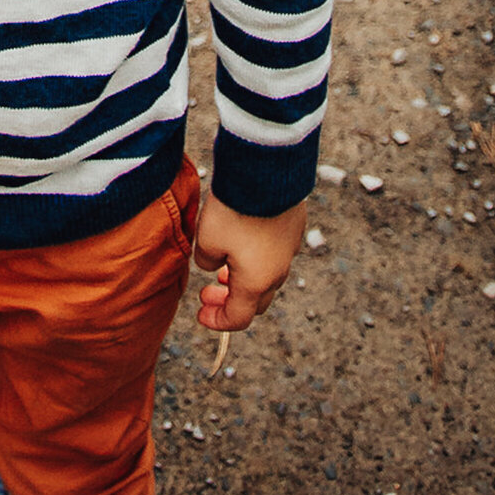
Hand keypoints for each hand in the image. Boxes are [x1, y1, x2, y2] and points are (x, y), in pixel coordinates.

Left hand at [193, 190, 305, 332]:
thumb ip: (207, 260)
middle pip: (256, 301)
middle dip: (231, 301)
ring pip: (267, 276)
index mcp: (256, 282)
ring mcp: (289, 250)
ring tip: (223, 269)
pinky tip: (242, 242)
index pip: (238, 317)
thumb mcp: (207, 239)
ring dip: (244, 279)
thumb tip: (214, 264)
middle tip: (208, 294)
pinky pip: (274, 254)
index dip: (217, 321)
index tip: (201, 314)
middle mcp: (277, 271)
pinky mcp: (292, 229)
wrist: (267, 174)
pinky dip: (256, 258)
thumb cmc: (235, 210)